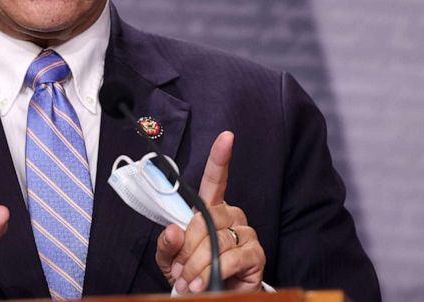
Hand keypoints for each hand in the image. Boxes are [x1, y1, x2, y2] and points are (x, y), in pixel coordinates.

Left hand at [155, 131, 265, 293]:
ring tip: (189, 283)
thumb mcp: (170, 259)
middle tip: (179, 271)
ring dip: (197, 265)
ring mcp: (246, 233)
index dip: (220, 158)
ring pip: (216, 240)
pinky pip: (232, 257)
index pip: (216, 179)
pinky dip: (213, 272)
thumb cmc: (192, 275)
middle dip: (187, 247)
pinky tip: (205, 284)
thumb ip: (167, 244)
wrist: (211, 299)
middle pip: (206, 219)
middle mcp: (231, 215)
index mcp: (210, 209)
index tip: (226, 137)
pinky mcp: (256, 254)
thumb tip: (173, 231)